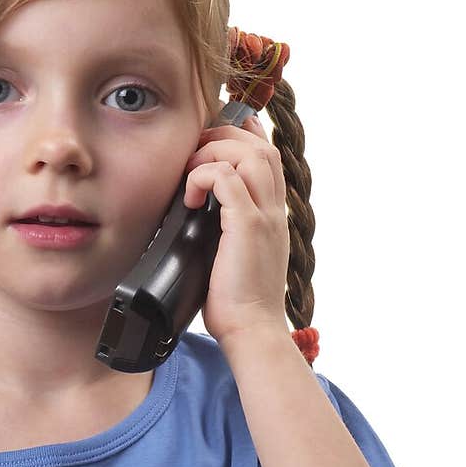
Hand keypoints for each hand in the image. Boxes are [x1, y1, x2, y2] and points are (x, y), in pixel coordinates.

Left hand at [183, 112, 290, 346]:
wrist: (251, 330)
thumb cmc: (236, 302)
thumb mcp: (232, 256)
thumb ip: (225, 231)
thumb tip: (196, 216)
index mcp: (273, 216)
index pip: (269, 157)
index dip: (245, 136)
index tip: (214, 139)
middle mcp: (275, 211)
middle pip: (262, 147)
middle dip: (225, 137)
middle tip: (195, 152)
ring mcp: (265, 216)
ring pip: (250, 154)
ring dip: (215, 152)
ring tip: (191, 172)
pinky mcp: (248, 226)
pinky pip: (227, 179)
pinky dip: (204, 177)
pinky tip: (190, 198)